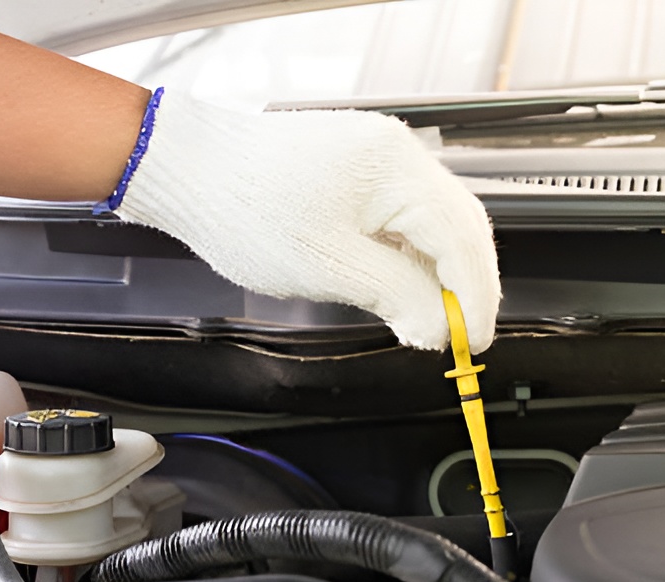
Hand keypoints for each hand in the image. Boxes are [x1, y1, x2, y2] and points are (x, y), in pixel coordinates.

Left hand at [114, 90, 500, 352]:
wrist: (189, 169)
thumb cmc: (243, 207)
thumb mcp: (329, 267)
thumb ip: (398, 296)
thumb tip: (440, 326)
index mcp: (397, 170)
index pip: (462, 241)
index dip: (475, 300)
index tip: (473, 343)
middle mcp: (396, 155)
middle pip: (461, 227)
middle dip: (468, 287)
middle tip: (464, 337)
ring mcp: (378, 160)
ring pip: (436, 224)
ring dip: (442, 273)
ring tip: (435, 320)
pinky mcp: (358, 171)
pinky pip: (406, 217)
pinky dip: (415, 255)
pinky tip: (406, 288)